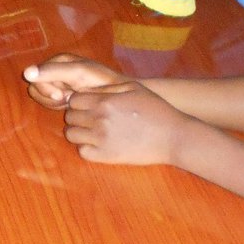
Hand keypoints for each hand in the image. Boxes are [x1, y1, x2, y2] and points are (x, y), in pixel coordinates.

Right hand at [22, 53, 129, 108]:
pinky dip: (54, 106)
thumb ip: (51, 71)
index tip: (61, 96)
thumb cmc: (100, 81)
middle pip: (35, 85)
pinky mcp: (58, 94)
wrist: (118, 95)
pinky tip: (68, 105)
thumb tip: (25, 73)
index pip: (36, 75)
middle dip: (49, 96)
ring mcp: (56, 82)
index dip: (45, 87)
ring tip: (69, 101)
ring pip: (38, 95)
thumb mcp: (76, 73)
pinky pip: (45, 101)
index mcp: (58, 60)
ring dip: (51, 102)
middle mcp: (54, 69)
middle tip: (67, 100)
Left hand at [62, 80, 188, 165]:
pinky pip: (82, 152)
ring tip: (93, 131)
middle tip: (91, 119)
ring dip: (79, 132)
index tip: (88, 106)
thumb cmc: (155, 109)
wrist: (173, 136)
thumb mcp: (133, 88)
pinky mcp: (107, 156)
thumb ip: (106, 87)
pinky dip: (87, 148)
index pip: (73, 100)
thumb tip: (85, 90)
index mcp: (104, 101)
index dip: (79, 102)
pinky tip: (98, 144)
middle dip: (78, 116)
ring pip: (71, 135)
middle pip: (70, 117)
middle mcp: (99, 120)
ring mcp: (101, 139)